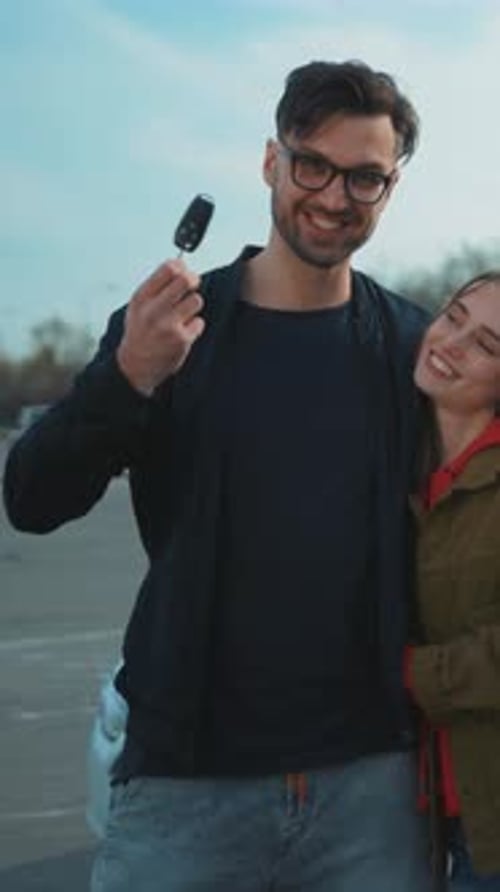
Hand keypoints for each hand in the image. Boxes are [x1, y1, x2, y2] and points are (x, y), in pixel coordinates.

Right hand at [117, 259, 204, 394]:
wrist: (135, 365)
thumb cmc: (139, 333)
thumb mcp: (138, 306)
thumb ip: (156, 286)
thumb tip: (180, 264)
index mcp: (142, 298)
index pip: (168, 269)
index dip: (181, 267)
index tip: (183, 271)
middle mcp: (154, 310)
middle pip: (186, 280)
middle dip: (193, 280)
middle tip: (192, 286)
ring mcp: (169, 325)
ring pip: (196, 300)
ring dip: (193, 306)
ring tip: (182, 315)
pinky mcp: (182, 340)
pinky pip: (199, 322)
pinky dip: (194, 326)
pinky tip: (182, 332)